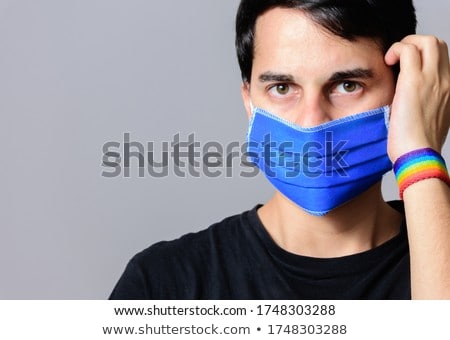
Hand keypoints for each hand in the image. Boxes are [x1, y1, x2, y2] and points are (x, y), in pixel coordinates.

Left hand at [385, 35, 449, 161]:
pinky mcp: (414, 82)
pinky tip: (387, 63)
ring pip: (427, 41)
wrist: (419, 155)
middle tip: (398, 57)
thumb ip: (427, 108)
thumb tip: (412, 104)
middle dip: (416, 43)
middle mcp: (446, 82)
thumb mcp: (430, 122)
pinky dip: (396, 49)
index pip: (443, 61)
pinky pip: (408, 50)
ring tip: (392, 58)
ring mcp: (432, 80)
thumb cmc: (418, 146)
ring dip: (407, 43)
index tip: (407, 66)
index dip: (424, 57)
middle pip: (439, 45)